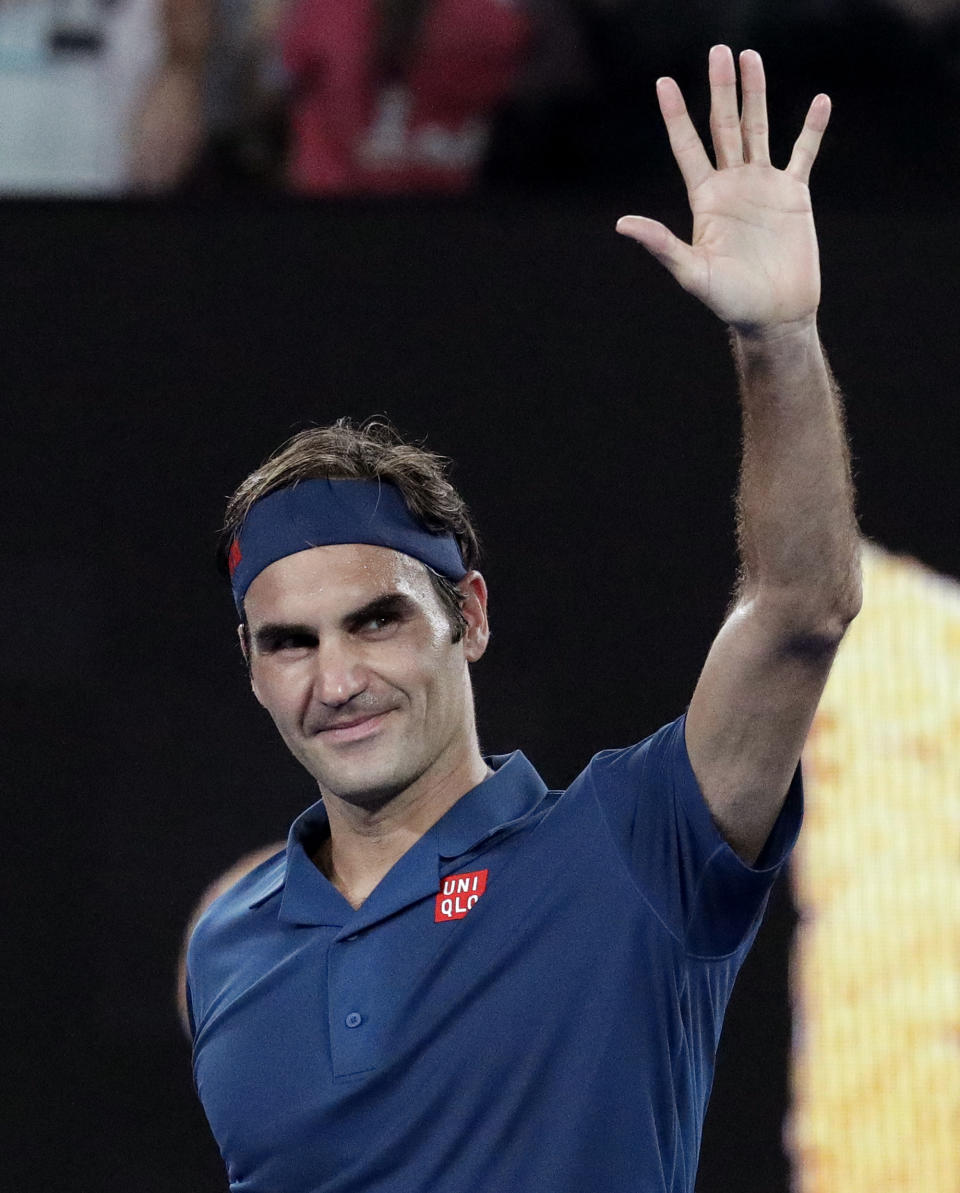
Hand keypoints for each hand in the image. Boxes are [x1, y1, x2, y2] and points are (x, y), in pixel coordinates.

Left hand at [616, 46, 829, 335]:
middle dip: (720, 89)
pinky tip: (820, 101)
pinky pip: (803, 154)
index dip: (676, 116)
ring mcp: (763, 187)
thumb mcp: (691, 272)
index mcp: (705, 199)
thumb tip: (622, 224)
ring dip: (756, 94)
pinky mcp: (793, 196)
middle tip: (719, 50)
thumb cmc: (729, 301)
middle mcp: (732, 186)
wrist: (773, 315)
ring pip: (758, 129)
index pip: (687, 147)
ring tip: (751, 57)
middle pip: (724, 126)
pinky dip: (811, 128)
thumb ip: (661, 244)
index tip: (664, 83)